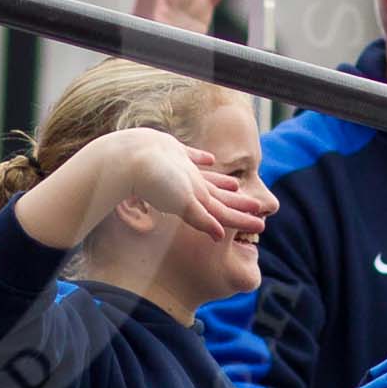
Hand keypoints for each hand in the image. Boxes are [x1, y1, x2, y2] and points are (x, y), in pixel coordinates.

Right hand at [113, 128, 267, 242]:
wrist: (126, 159)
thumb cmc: (153, 181)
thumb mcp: (181, 202)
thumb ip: (199, 218)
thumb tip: (218, 236)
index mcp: (194, 199)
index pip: (224, 213)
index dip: (241, 219)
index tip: (260, 225)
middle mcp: (189, 187)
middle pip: (220, 199)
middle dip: (239, 205)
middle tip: (259, 209)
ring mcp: (181, 170)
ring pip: (208, 180)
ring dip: (224, 185)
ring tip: (237, 187)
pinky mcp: (172, 152)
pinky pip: (192, 157)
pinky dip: (202, 159)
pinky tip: (210, 158)